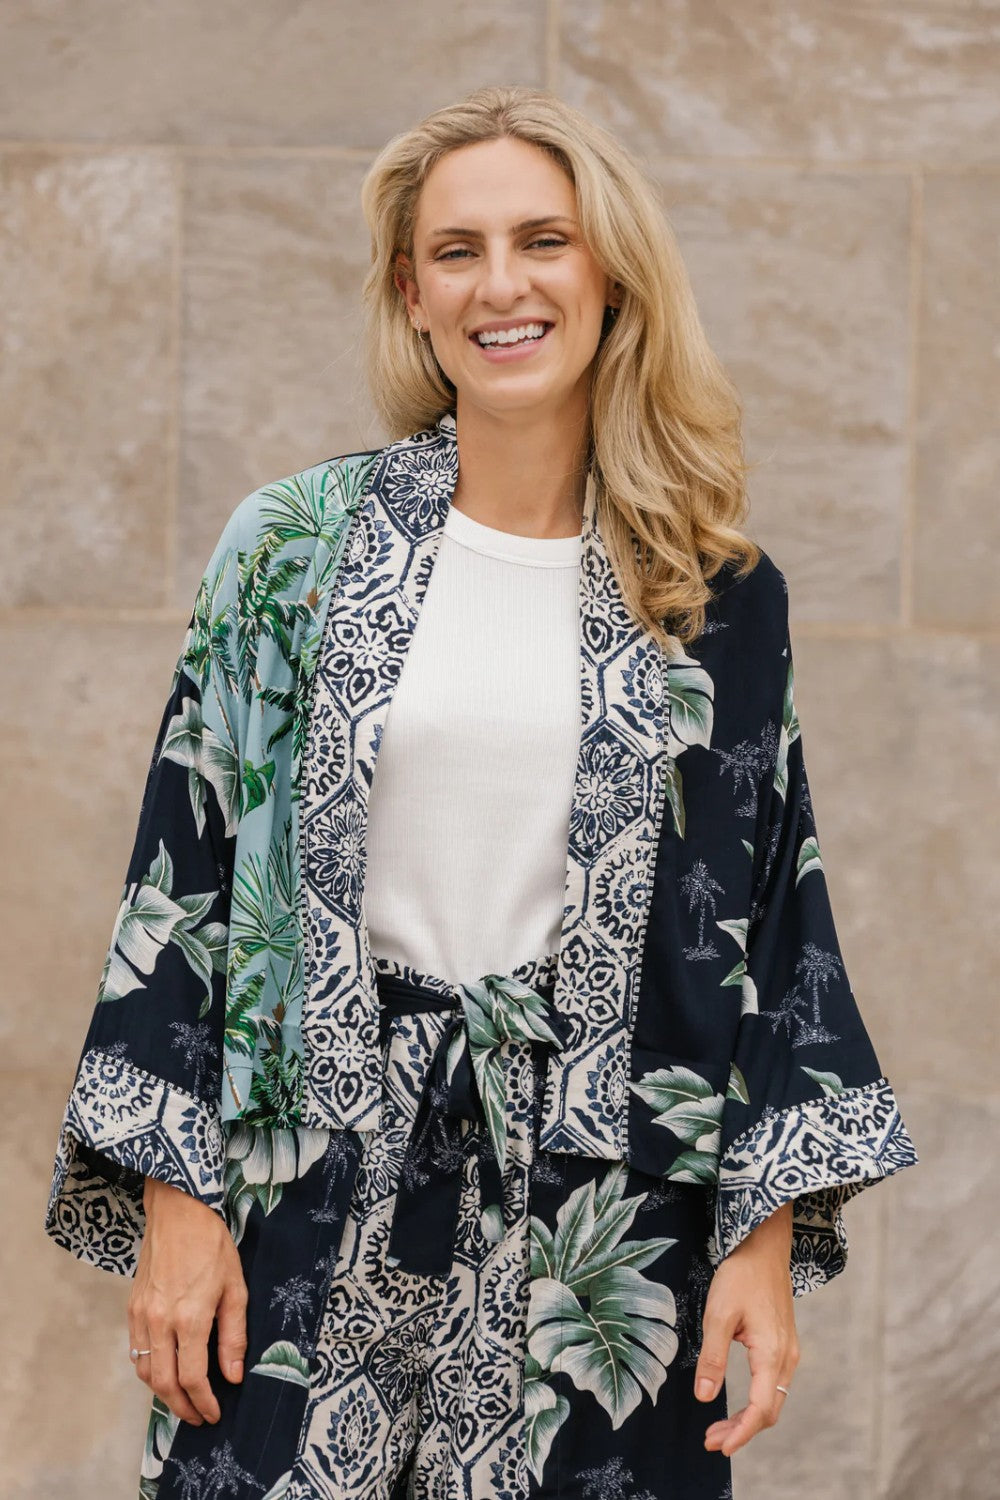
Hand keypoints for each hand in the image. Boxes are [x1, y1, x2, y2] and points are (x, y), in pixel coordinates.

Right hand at [127, 1177, 247, 1424]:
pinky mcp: (132, 1307)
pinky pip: (135, 1351)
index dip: (204, 1403)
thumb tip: (233, 1375)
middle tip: (198, 1417)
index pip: (193, 1378)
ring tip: (183, 1400)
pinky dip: (148, 1369)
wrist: (178, 1210)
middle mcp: (160, 1321)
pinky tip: (165, 1370)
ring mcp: (142, 1315)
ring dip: (162, 1393)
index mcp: (190, 1317)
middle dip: (181, 1408)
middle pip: (164, 1384)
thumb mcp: (236, 1286)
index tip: (214, 1413)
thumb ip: (233, 1334)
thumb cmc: (212, 1244)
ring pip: (144, 1372)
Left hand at [694, 1201, 798, 1455]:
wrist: (764, 1248)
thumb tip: (703, 1396)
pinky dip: (755, 1402)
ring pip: (773, 1400)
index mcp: (771, 1354)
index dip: (741, 1433)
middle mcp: (786, 1358)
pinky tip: (736, 1404)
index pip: (760, 1409)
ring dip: (747, 1419)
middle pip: (769, 1411)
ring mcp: (788, 1352)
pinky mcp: (784, 1345)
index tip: (719, 1447)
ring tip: (718, 1428)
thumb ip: (712, 1357)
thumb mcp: (718, 1314)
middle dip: (741, 1431)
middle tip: (711, 1440)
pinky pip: (774, 1386)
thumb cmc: (741, 1276)